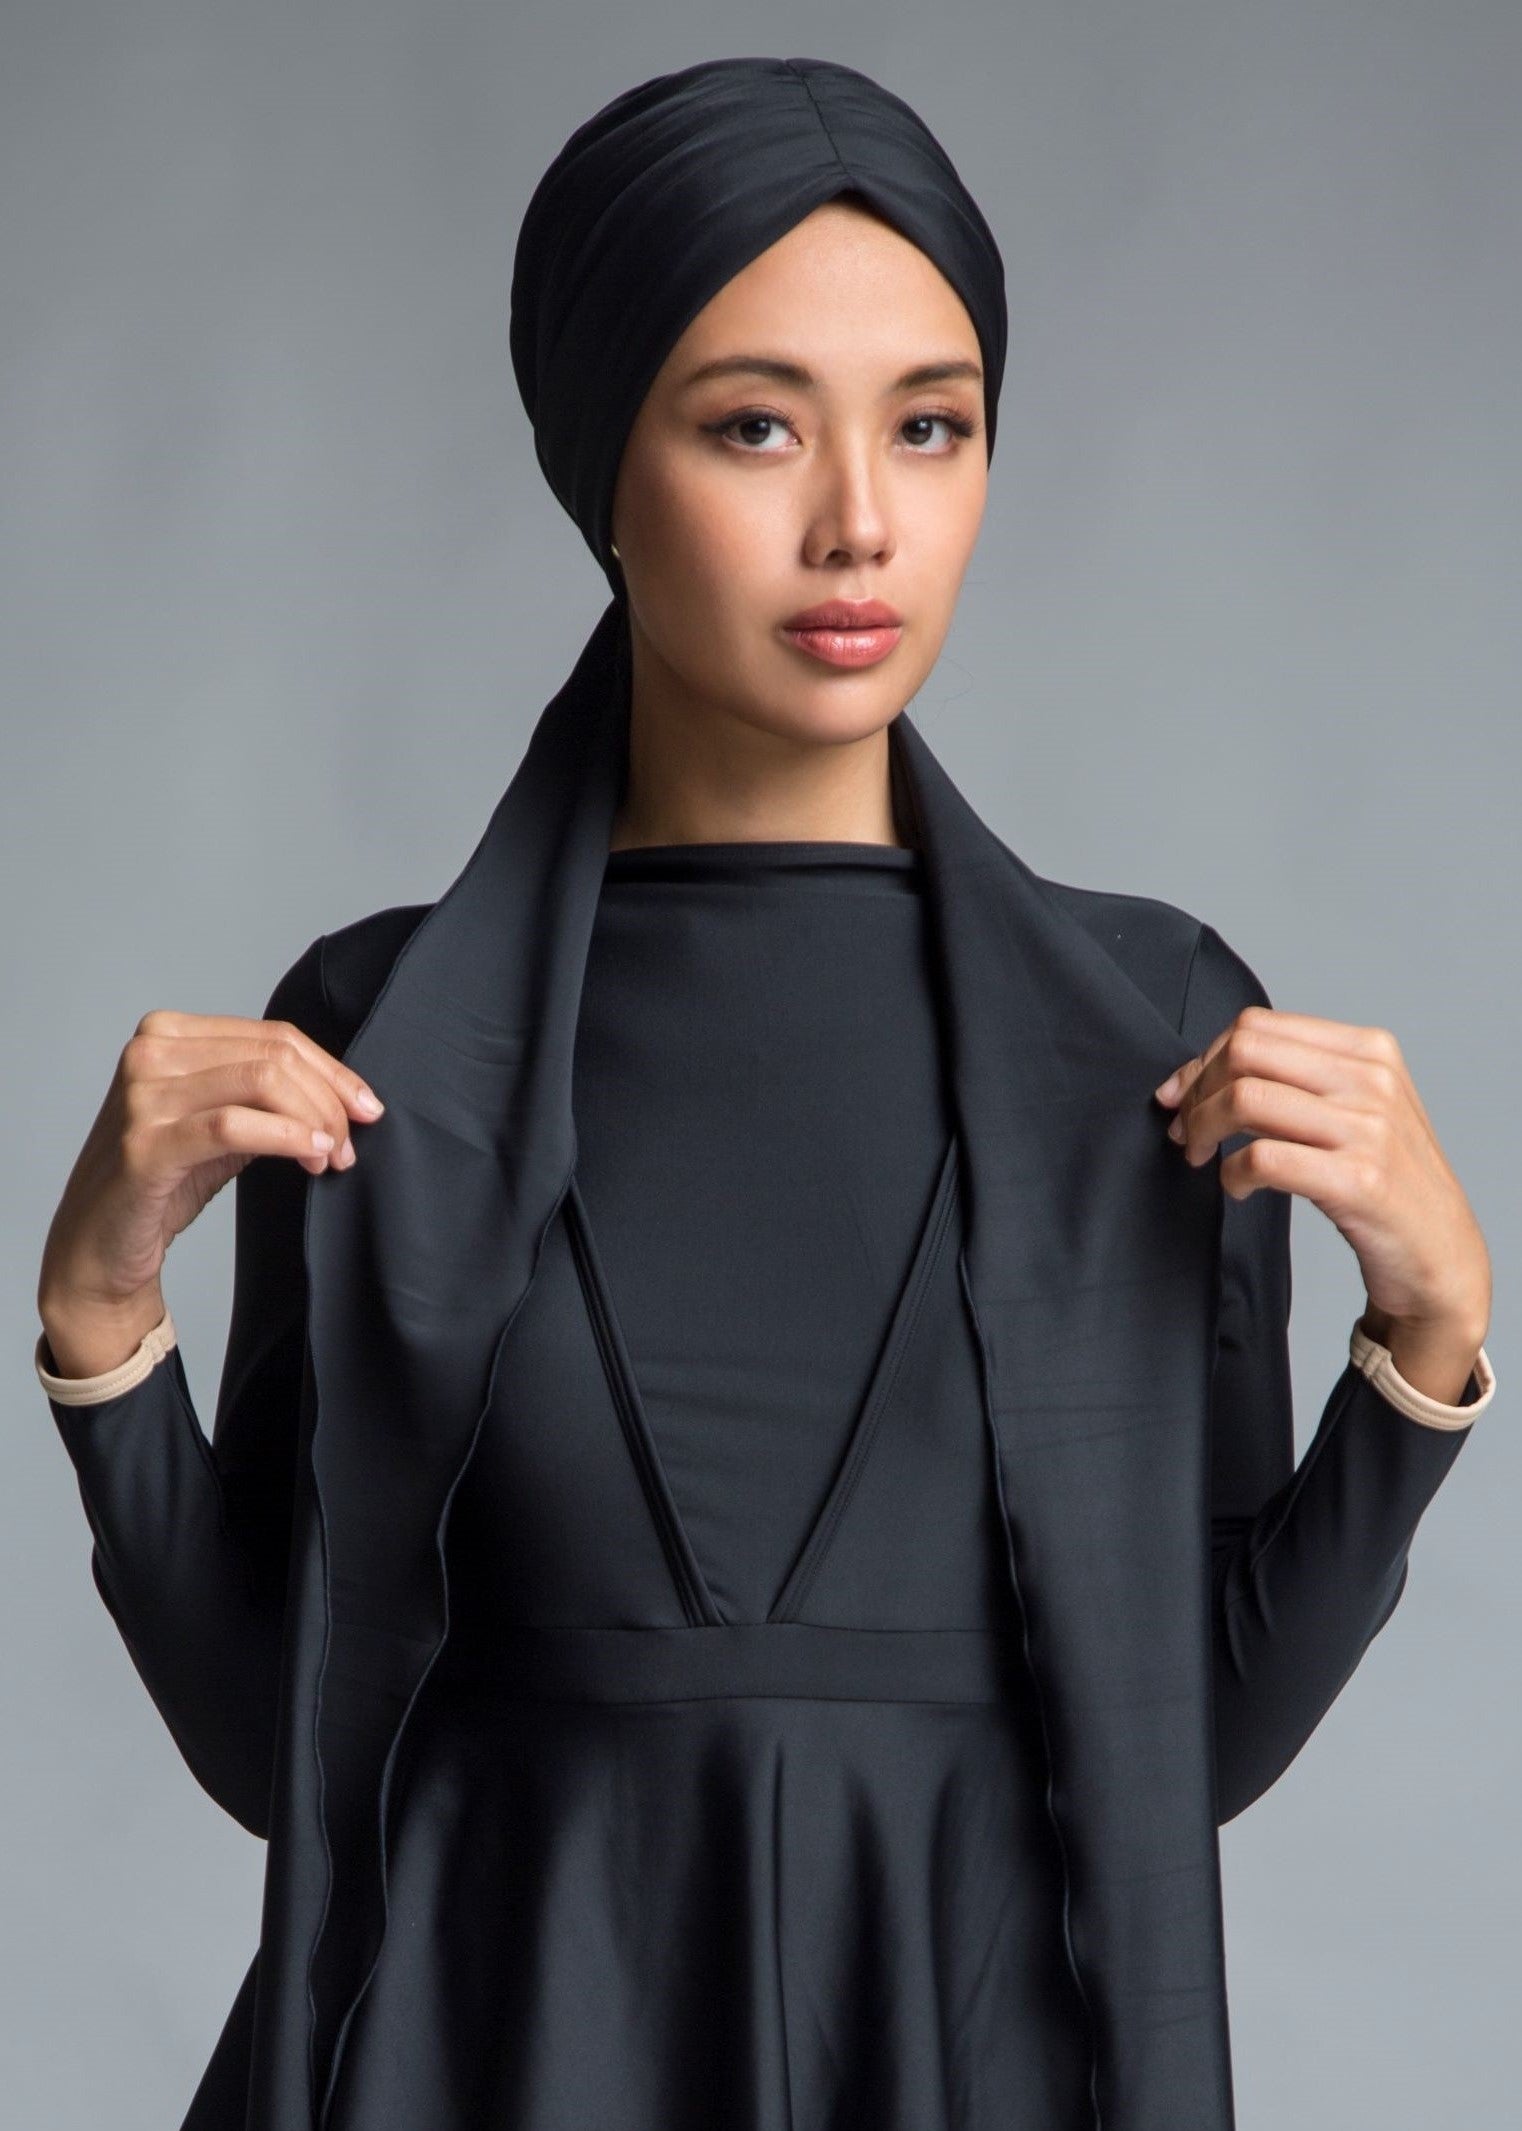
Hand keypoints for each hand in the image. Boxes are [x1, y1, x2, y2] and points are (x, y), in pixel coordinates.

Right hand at [37, 1008, 385, 1372]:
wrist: (98, 1248)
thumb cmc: (163, 1182)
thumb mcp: (219, 1123)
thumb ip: (264, 1095)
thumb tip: (344, 1094)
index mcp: (167, 1034)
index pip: (273, 1037)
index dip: (332, 1071)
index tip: (367, 1107)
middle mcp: (149, 1054)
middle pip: (273, 1057)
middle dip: (329, 1100)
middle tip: (350, 1144)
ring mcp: (142, 1096)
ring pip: (260, 1082)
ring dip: (315, 1120)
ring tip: (333, 1157)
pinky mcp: (145, 1144)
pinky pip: (234, 1126)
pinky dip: (287, 1136)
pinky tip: (312, 1154)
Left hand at [1153, 1007, 1491, 1403]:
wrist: (1442, 1253)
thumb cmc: (1386, 1181)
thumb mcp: (1356, 1110)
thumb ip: (1296, 1081)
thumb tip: (1199, 1074)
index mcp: (1369, 1050)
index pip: (1258, 1025)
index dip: (1204, 1059)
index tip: (1182, 1094)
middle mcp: (1372, 1080)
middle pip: (1246, 1052)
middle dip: (1196, 1090)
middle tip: (1184, 1129)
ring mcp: (1369, 1129)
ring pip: (1246, 1099)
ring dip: (1202, 1129)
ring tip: (1199, 1156)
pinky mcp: (1360, 1181)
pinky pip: (1263, 1158)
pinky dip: (1232, 1174)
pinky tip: (1239, 1188)